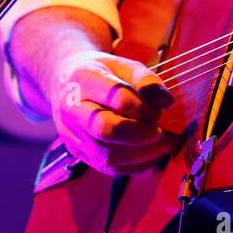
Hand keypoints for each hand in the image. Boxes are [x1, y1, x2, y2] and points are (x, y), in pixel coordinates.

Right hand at [50, 50, 178, 175]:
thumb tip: (166, 101)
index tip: (159, 111)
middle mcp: (72, 108)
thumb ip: (146, 79)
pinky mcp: (76, 152)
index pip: (116, 96)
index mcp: (84, 79)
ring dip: (140, 154)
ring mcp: (71, 133)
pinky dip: (133, 166)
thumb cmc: (102, 73)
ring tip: (162, 146)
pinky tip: (151, 157)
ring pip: (104, 154)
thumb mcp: (124, 65)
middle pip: (104, 129)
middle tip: (160, 133)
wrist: (66, 82)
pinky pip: (105, 167)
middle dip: (139, 134)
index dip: (143, 107)